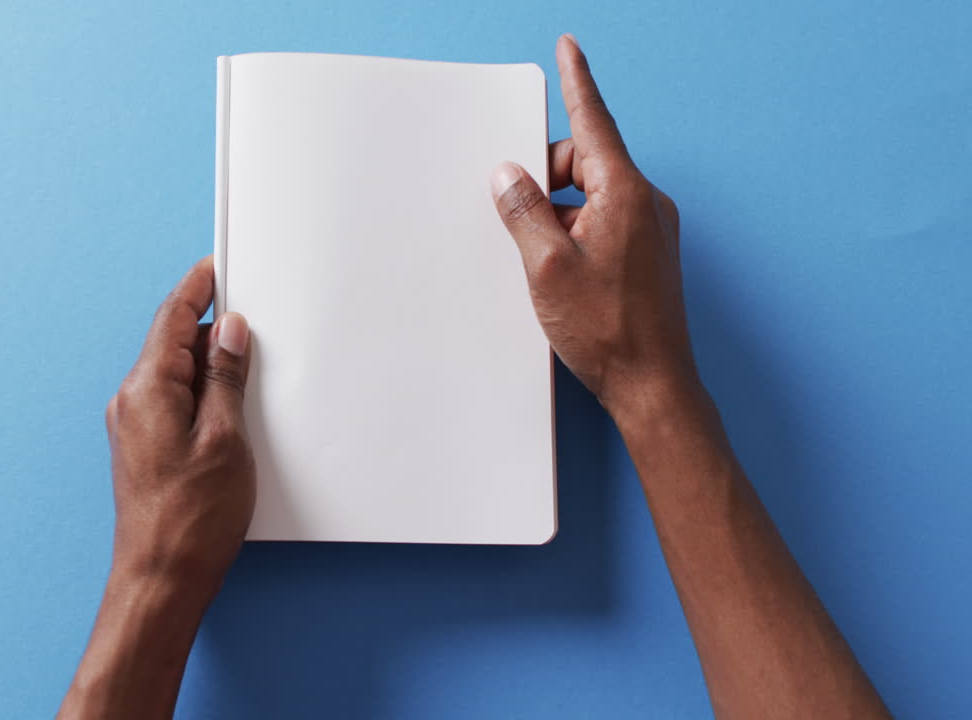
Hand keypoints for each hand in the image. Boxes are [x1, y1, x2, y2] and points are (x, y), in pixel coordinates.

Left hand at [105, 256, 254, 596]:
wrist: (161, 577)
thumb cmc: (191, 519)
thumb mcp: (226, 438)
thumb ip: (226, 378)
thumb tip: (230, 332)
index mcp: (147, 389)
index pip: (172, 317)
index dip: (198, 287)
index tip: (219, 267)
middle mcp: (131, 401)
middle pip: (173, 342)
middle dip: (212, 329)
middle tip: (253, 322)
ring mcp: (134, 425)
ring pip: (175, 374)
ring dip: (210, 365)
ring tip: (249, 373)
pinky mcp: (144, 447)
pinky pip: (173, 401)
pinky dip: (202, 393)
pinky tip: (230, 409)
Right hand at [490, 34, 697, 421]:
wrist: (652, 385)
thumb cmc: (607, 331)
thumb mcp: (546, 267)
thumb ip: (524, 211)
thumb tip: (508, 174)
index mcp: (625, 195)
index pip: (594, 122)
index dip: (575, 82)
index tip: (569, 48)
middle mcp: (646, 204)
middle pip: (586, 161)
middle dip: (547, 176)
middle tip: (517, 212)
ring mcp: (650, 229)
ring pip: (591, 196)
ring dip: (558, 213)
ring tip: (540, 260)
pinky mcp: (647, 254)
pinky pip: (603, 222)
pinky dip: (574, 233)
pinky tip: (557, 272)